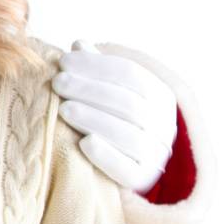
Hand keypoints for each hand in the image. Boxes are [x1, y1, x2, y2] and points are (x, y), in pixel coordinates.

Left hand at [52, 40, 176, 193]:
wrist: (129, 164)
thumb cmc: (113, 117)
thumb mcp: (111, 91)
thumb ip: (97, 69)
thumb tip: (79, 44)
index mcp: (160, 96)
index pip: (130, 74)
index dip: (96, 65)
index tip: (64, 61)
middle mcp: (164, 125)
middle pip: (128, 102)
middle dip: (89, 89)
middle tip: (58, 82)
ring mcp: (156, 154)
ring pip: (128, 134)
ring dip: (94, 119)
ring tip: (63, 109)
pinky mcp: (142, 180)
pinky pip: (127, 170)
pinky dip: (106, 156)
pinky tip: (83, 143)